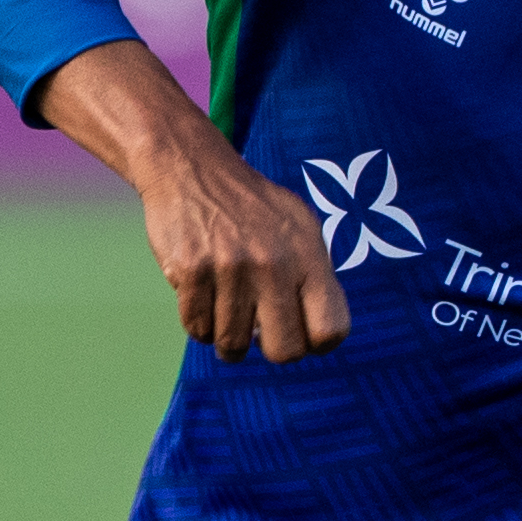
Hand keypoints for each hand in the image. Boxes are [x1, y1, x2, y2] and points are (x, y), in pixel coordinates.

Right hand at [135, 120, 349, 364]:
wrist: (192, 169)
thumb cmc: (250, 206)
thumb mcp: (300, 227)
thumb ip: (313, 278)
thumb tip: (319, 337)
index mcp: (307, 254)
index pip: (331, 329)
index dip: (316, 344)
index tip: (301, 336)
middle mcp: (274, 262)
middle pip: (284, 351)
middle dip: (270, 350)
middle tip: (260, 334)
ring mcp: (231, 267)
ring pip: (232, 345)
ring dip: (226, 338)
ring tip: (226, 312)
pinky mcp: (191, 270)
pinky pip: (196, 328)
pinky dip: (199, 323)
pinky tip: (203, 299)